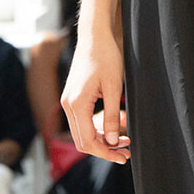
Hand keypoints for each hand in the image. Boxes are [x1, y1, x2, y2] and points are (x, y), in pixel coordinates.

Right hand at [61, 31, 129, 164]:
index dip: (106, 153)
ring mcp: (68, 102)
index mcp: (76, 105)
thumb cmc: (106, 58)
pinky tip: (114, 128)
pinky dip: (97, 129)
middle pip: (83, 141)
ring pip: (82, 133)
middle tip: (126, 153)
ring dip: (101, 140)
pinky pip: (82, 122)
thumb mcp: (114, 89)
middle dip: (104, 150)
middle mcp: (68, 105)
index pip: (88, 141)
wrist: (94, 37)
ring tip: (124, 142)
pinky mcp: (72, 98)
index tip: (123, 156)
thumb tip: (113, 142)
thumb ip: (112, 117)